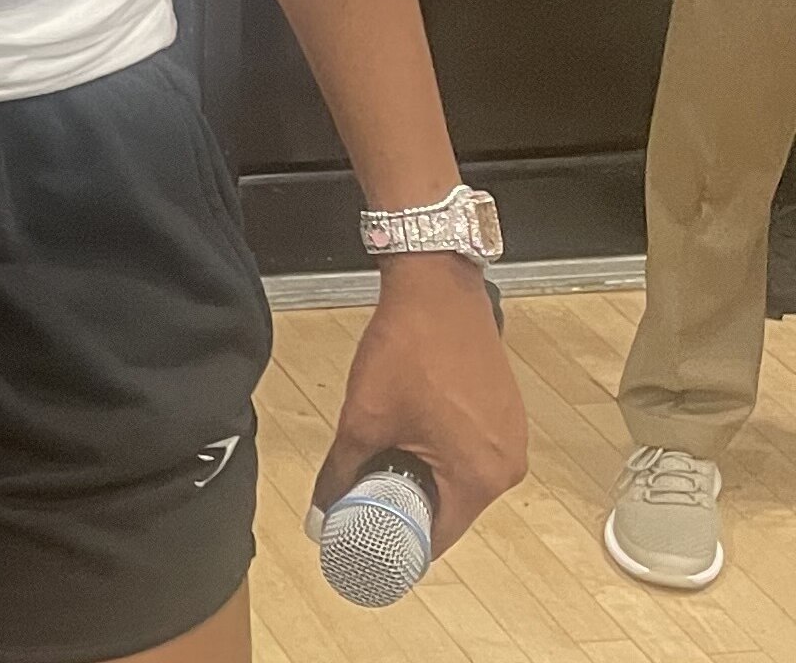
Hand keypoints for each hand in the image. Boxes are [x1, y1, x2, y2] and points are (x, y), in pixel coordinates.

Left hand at [312, 254, 527, 544]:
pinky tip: (408, 439)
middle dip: (406, 509)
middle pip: (450, 510)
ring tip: (378, 467)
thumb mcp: (364, 418)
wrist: (435, 288)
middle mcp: (509, 466)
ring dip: (421, 480)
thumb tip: (320, 508)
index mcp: (482, 478)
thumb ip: (341, 471)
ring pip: (459, 481)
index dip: (399, 544)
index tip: (366, 544)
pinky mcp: (506, 414)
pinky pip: (471, 454)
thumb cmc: (407, 351)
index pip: (439, 537)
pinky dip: (439, 456)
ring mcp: (512, 438)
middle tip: (362, 502)